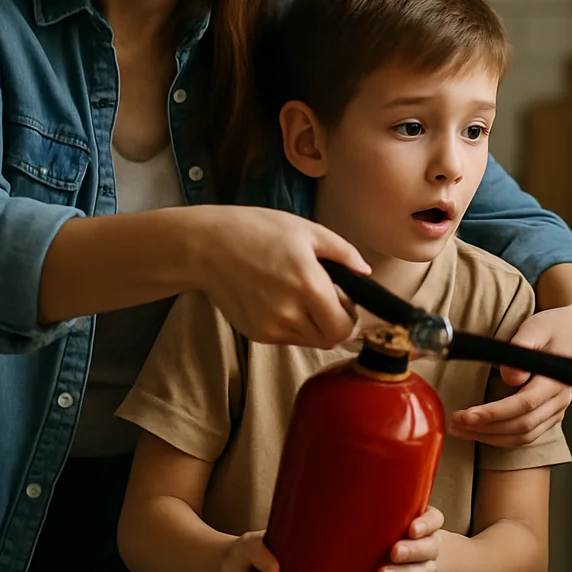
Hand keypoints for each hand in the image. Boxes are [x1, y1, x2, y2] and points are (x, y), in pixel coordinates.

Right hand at [195, 206, 368, 347]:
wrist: (206, 247)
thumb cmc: (258, 231)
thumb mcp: (307, 230)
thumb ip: (343, 253)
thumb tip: (366, 272)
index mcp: (309, 285)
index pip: (345, 327)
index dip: (352, 317)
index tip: (347, 302)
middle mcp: (291, 312)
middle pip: (330, 340)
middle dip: (336, 324)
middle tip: (329, 301)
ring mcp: (271, 326)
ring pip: (309, 340)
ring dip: (315, 325)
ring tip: (301, 296)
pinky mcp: (256, 333)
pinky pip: (287, 338)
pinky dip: (293, 325)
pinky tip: (280, 299)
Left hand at [377, 506, 443, 571]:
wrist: (415, 556)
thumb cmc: (395, 530)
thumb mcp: (393, 517)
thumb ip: (379, 511)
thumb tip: (341, 505)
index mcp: (427, 525)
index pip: (434, 520)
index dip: (426, 525)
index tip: (412, 529)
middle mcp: (430, 547)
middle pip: (428, 548)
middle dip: (412, 550)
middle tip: (394, 552)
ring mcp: (424, 570)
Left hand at [449, 303, 571, 447]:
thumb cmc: (553, 327)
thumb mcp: (536, 327)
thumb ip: (523, 347)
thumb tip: (510, 377)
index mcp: (557, 380)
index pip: (525, 404)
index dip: (494, 413)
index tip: (467, 415)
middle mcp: (559, 400)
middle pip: (522, 425)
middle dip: (485, 428)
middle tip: (455, 423)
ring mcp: (556, 411)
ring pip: (523, 436)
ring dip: (490, 437)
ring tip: (460, 430)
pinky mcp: (549, 416)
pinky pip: (525, 435)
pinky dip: (501, 438)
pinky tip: (480, 433)